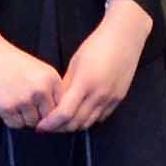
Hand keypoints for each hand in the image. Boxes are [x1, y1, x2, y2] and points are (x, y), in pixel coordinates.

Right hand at [0, 17, 64, 129]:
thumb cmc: (11, 62)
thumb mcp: (39, 70)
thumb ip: (51, 90)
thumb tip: (55, 117)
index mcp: (52, 79)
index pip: (61, 108)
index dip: (52, 111)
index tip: (43, 109)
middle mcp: (40, 90)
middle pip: (47, 118)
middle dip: (38, 116)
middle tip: (26, 105)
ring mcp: (24, 99)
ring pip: (31, 123)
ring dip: (24, 118)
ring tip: (15, 102)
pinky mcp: (7, 107)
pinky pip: (15, 124)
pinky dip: (11, 119)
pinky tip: (7, 105)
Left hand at [40, 0, 152, 133]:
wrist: (125, 37)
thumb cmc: (97, 45)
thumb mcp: (75, 62)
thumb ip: (66, 85)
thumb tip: (55, 102)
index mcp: (85, 83)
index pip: (64, 114)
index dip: (50, 123)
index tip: (41, 126)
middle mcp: (99, 94)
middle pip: (76, 123)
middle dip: (59, 128)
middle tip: (48, 126)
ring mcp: (111, 98)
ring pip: (88, 123)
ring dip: (74, 126)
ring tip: (62, 122)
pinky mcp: (119, 99)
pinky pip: (101, 117)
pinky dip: (88, 120)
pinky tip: (80, 114)